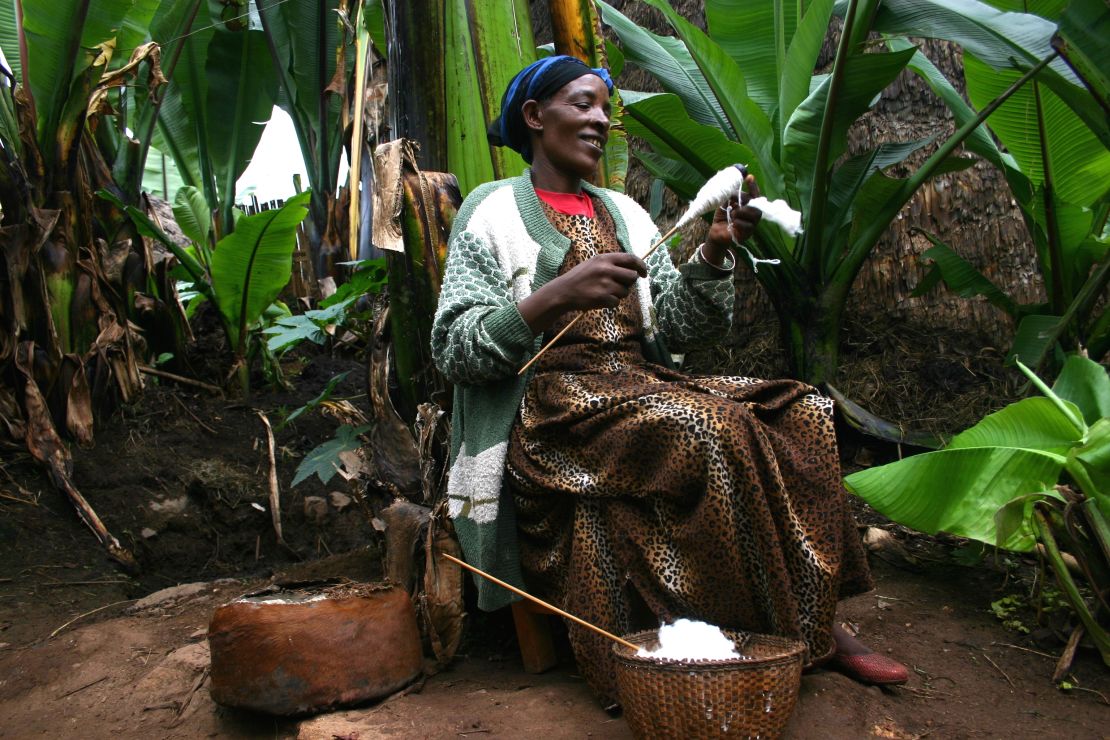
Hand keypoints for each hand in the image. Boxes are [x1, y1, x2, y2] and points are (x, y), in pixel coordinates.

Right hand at [518, 252, 647, 332]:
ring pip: (625, 291)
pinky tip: (600, 299)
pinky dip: (611, 303)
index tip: (645, 273)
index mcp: (604, 259)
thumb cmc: (581, 277)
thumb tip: (633, 268)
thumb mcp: (594, 263)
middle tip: (621, 285)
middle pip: (632, 277)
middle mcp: (606, 270)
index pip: (631, 259)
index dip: (641, 266)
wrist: (564, 291)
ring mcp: (605, 284)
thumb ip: (612, 263)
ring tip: (605, 292)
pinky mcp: (603, 298)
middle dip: (629, 283)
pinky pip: (617, 302)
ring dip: (619, 294)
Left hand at [704, 174, 761, 264]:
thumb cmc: (722, 216)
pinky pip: (748, 226)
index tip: (749, 177)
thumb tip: (734, 188)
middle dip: (745, 200)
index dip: (753, 186)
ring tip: (732, 214)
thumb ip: (731, 196)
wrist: (716, 232)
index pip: (754, 194)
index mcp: (748, 205)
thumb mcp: (725, 203)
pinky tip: (733, 223)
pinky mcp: (748, 234)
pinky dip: (739, 223)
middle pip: (757, 204)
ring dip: (742, 212)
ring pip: (755, 215)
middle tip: (734, 202)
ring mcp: (752, 224)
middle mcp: (752, 214)